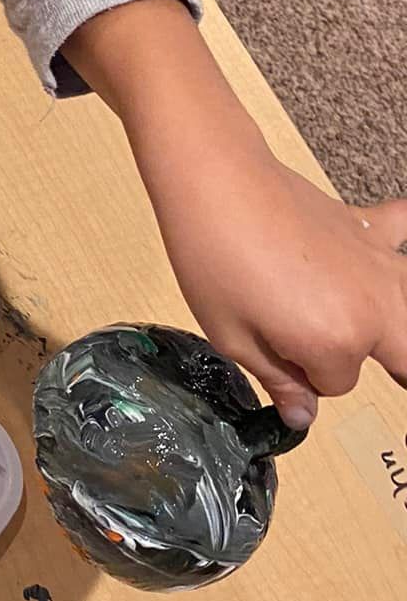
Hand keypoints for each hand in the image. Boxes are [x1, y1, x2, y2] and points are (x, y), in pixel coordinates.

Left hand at [66, 0, 406, 427]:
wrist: (215, 181)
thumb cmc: (213, 261)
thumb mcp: (232, 336)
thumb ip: (279, 380)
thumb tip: (303, 419)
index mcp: (336, 342)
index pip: (336, 383)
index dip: (305, 378)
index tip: (276, 357)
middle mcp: (373, 307)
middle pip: (404, 356)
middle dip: (394, 371)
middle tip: (391, 377)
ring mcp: (377, 264)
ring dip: (401, 324)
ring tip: (387, 335)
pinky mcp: (366, 227)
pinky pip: (404, 230)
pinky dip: (406, 237)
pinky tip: (398, 245)